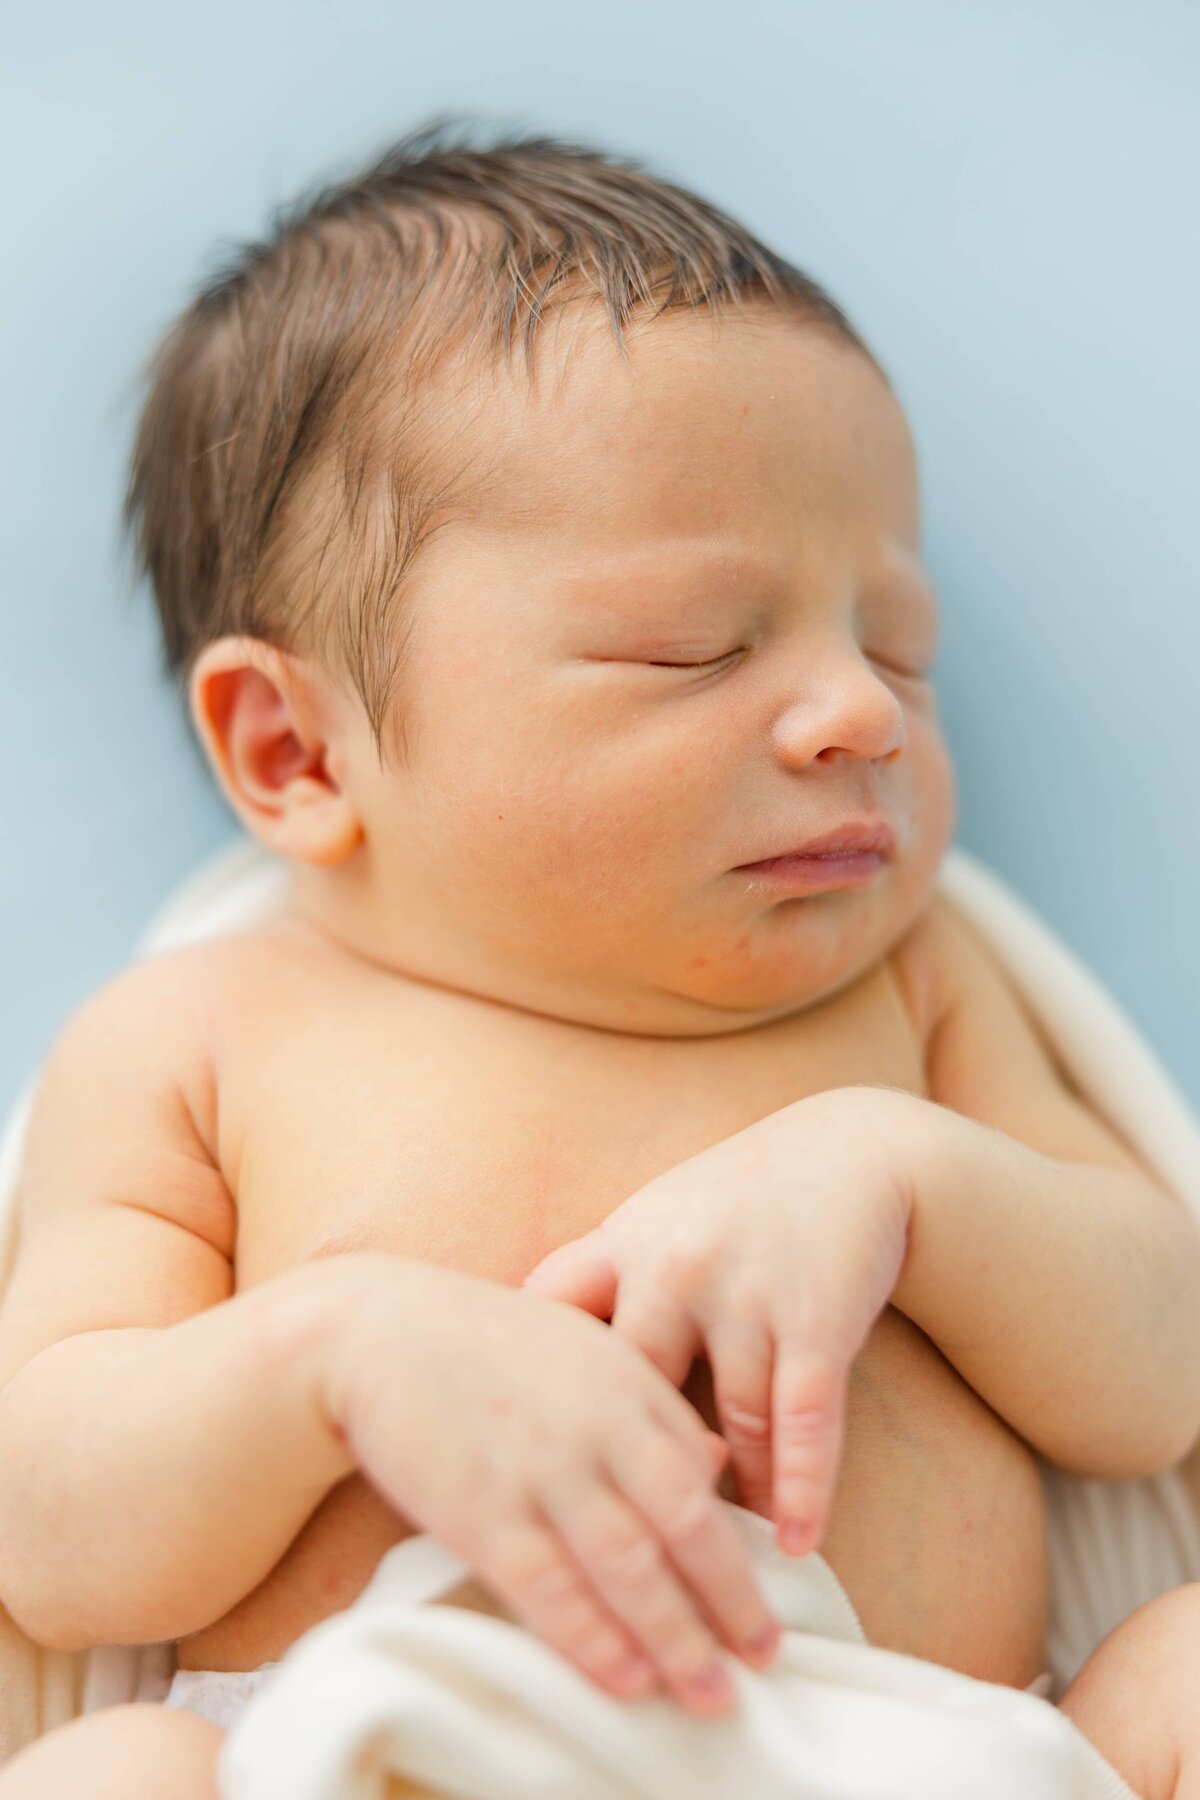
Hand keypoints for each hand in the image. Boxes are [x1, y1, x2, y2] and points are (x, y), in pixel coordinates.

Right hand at [318, 1256, 781, 1715]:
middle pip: (685, 1527)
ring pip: (628, 1568)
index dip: (741, 1544)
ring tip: (709, 1692)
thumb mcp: (586, 1346)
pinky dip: (593, 1639)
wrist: (379, 1330)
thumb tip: (715, 1461)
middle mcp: (597, 1428)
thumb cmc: (487, 1340)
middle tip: (763, 1659)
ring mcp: (541, 1471)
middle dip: (730, 1602)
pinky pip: (550, 1589)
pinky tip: (627, 1678)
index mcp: (628, 1382)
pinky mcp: (482, 1510)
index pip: (704, 1476)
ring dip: (676, 1639)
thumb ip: (652, 1403)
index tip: (763, 1594)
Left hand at [523, 1088, 914, 1559]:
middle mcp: (673, 1266)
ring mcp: (745, 1292)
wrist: (853, 1150)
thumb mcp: (654, 1222)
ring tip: (714, 1575)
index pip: (549, 1322)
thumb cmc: (736, 1203)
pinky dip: (801, 1489)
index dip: (522, 1389)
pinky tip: (794, 1541)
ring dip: (724, 1507)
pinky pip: (801, 1421)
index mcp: (621, 1244)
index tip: (503, 1456)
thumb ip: (598, 1290)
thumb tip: (522, 1378)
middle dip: (620, 1474)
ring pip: (724, 1425)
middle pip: (628, 1392)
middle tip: (610, 1556)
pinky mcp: (814, 1317)